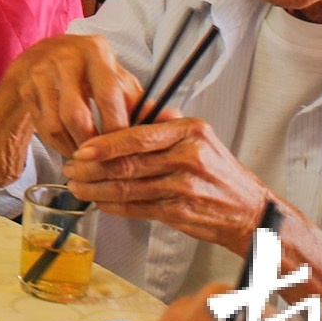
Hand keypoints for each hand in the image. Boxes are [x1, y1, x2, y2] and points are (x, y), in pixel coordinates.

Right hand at [0, 33, 141, 157]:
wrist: (43, 56)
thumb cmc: (90, 71)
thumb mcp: (117, 78)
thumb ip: (141, 101)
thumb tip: (175, 118)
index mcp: (95, 52)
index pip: (108, 96)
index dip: (117, 128)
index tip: (127, 150)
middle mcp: (65, 59)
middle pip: (77, 115)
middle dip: (92, 144)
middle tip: (106, 162)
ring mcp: (41, 74)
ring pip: (57, 125)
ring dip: (75, 148)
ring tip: (90, 160)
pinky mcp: (27, 89)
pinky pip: (43, 128)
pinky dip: (60, 146)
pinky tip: (72, 150)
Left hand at [66, 114, 268, 249]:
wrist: (250, 210)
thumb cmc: (218, 171)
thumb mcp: (200, 138)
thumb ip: (165, 123)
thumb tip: (128, 108)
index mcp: (190, 132)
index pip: (139, 135)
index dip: (105, 144)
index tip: (81, 148)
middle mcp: (188, 158)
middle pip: (128, 163)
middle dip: (92, 168)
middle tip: (70, 170)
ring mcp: (185, 187)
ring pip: (128, 188)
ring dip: (96, 189)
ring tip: (77, 187)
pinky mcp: (180, 212)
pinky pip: (137, 208)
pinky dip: (113, 206)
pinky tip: (99, 202)